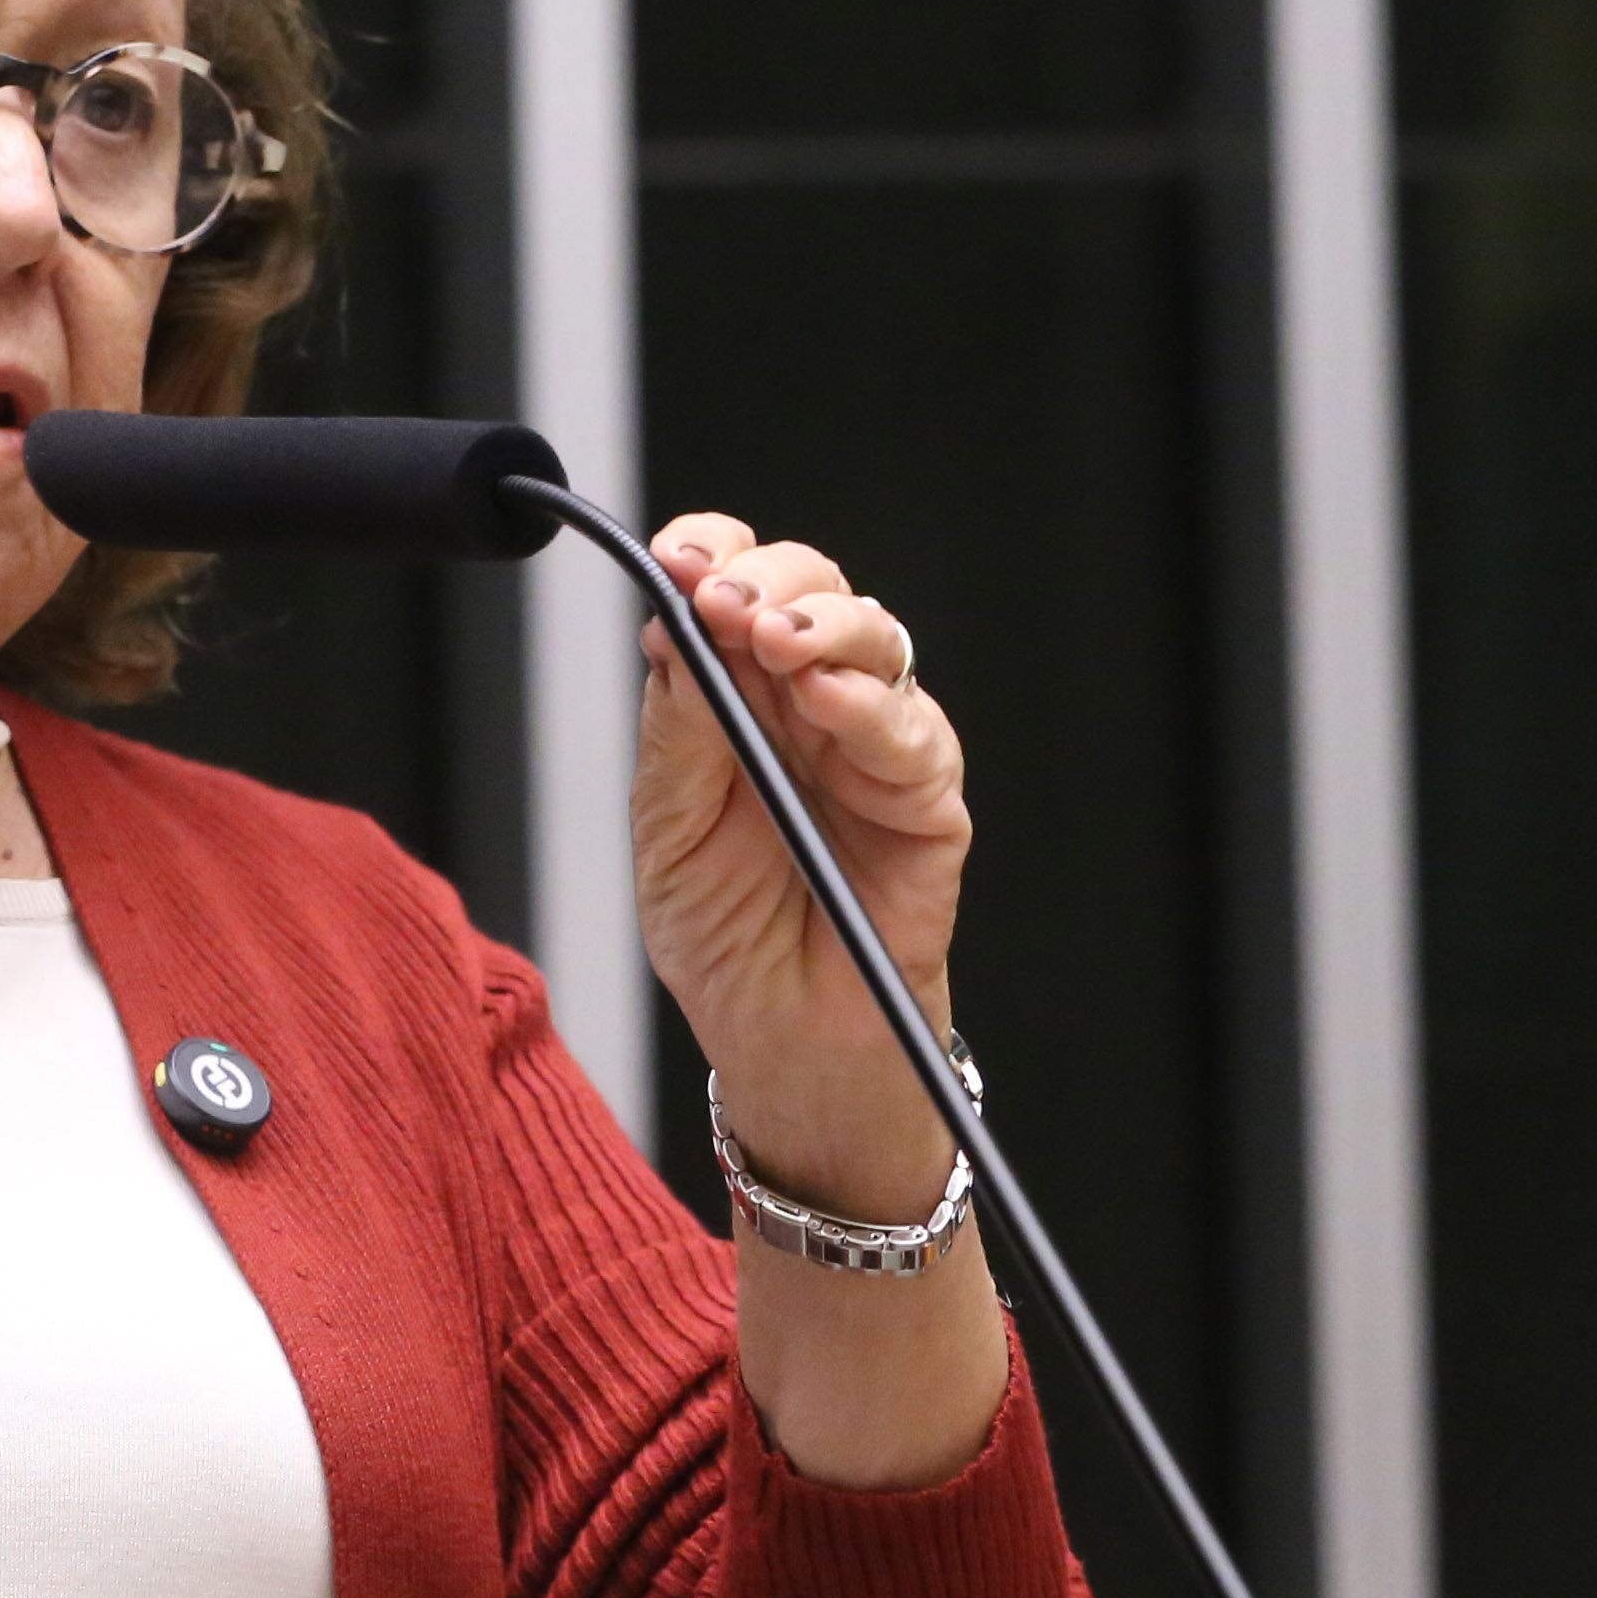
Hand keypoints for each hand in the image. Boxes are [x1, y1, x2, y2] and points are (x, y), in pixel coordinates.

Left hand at [629, 515, 967, 1224]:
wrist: (782, 1042)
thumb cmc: (726, 940)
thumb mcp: (667, 835)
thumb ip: (676, 735)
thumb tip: (670, 631)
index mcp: (738, 696)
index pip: (734, 589)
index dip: (712, 555)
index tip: (679, 558)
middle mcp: (811, 704)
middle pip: (811, 590)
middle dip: (767, 579)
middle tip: (723, 600)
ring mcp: (875, 746)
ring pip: (874, 639)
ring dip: (822, 624)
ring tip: (772, 640)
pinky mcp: (929, 800)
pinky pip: (914, 733)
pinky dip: (870, 707)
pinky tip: (825, 701)